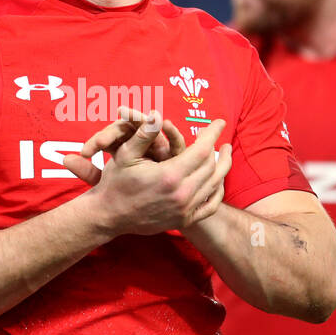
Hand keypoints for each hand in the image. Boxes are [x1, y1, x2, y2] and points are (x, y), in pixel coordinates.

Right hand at [63, 109, 232, 235]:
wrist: (109, 216)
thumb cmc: (115, 182)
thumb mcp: (125, 154)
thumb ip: (144, 134)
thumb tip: (157, 113)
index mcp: (169, 176)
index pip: (202, 150)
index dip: (212, 134)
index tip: (218, 122)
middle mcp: (181, 194)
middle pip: (211, 166)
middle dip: (217, 148)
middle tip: (216, 135)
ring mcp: (184, 210)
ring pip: (215, 184)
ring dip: (222, 166)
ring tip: (226, 152)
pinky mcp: (184, 220)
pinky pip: (210, 205)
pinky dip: (218, 190)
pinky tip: (218, 179)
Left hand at [71, 106, 185, 181]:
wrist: (162, 201)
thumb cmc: (133, 189)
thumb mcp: (109, 182)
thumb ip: (89, 172)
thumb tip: (64, 159)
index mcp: (121, 145)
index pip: (107, 138)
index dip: (96, 142)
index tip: (84, 153)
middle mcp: (138, 139)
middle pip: (125, 126)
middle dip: (114, 131)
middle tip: (102, 141)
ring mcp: (157, 142)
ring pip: (147, 125)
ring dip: (137, 119)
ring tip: (126, 114)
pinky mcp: (175, 149)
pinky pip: (172, 137)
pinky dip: (169, 129)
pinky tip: (163, 124)